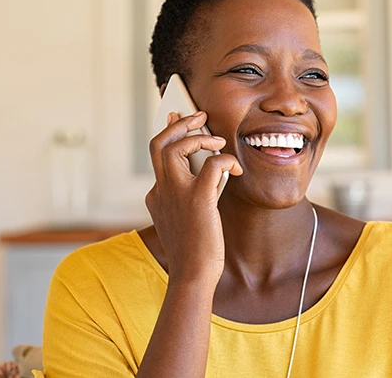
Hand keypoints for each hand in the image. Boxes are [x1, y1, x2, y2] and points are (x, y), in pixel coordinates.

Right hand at [145, 111, 242, 286]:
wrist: (193, 276)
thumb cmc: (194, 251)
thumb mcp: (183, 220)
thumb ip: (187, 196)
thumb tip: (208, 171)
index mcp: (156, 196)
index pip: (157, 155)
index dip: (168, 134)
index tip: (175, 119)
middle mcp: (161, 190)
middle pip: (159, 143)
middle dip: (178, 123)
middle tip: (198, 116)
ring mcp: (176, 194)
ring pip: (175, 146)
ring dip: (198, 136)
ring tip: (217, 140)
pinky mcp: (198, 199)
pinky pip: (212, 164)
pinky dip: (225, 160)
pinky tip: (235, 169)